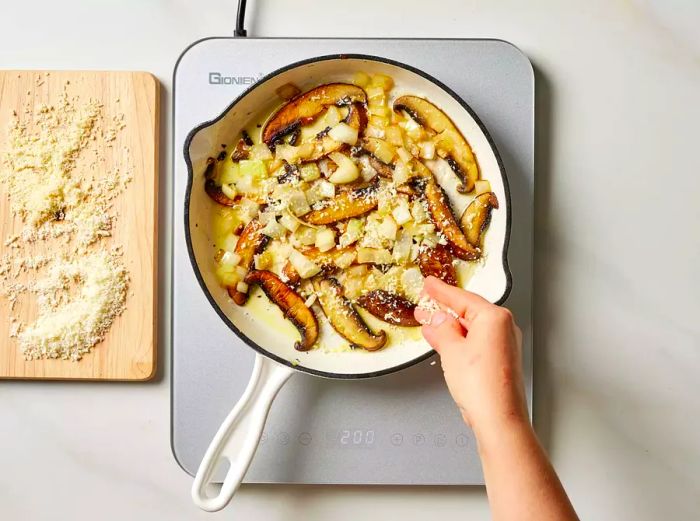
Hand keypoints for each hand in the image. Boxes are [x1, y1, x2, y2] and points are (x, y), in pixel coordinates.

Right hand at [414, 277, 527, 434]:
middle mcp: (504, 328)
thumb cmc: (482, 386)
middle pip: (468, 312)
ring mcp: (504, 345)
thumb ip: (441, 330)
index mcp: (495, 318)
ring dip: (450, 328)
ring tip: (429, 326)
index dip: (441, 291)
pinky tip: (445, 344)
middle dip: (444, 311)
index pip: (462, 298)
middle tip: (424, 305)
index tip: (429, 284)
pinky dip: (460, 341)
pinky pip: (477, 342)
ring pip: (472, 328)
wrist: (499, 419)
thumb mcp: (451, 350)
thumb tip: (436, 321)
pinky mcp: (501, 361)